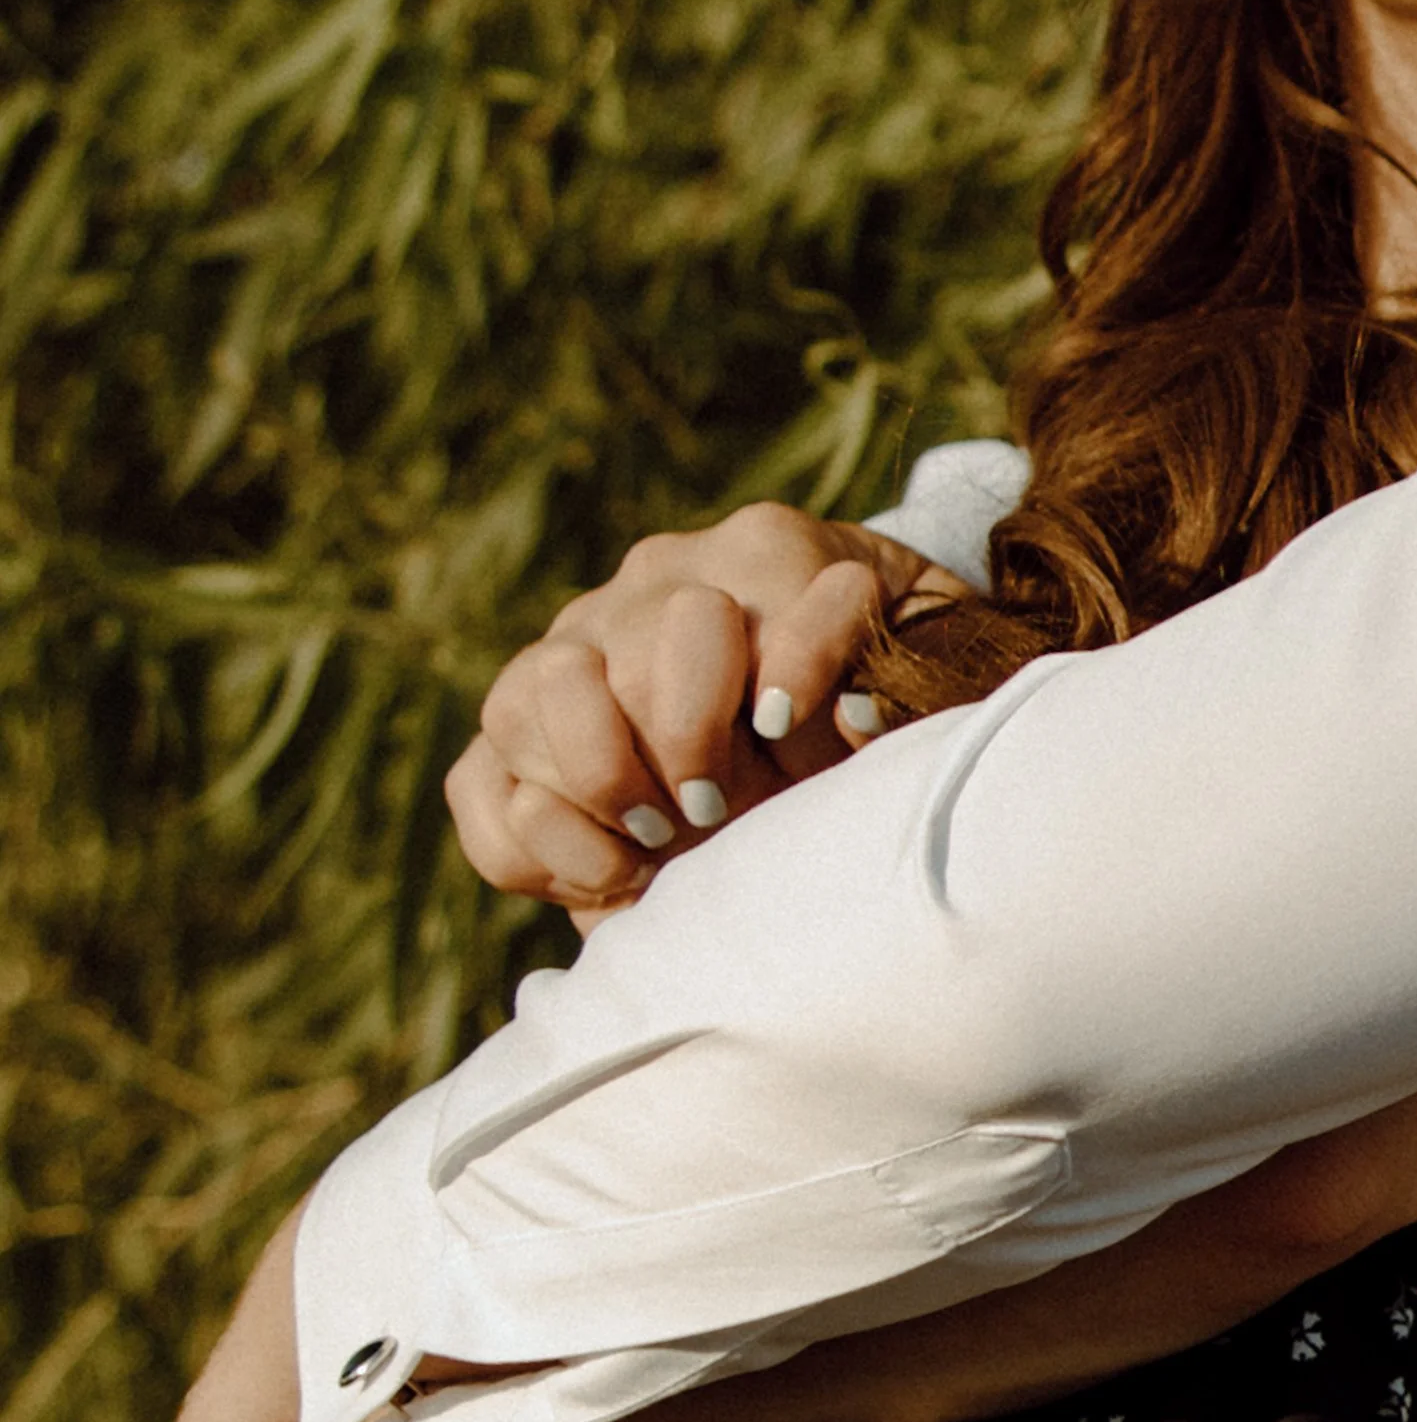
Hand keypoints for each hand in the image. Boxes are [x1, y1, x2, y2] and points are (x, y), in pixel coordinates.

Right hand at [445, 505, 968, 921]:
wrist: (807, 739)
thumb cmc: (879, 701)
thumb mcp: (928, 673)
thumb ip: (914, 680)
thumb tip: (855, 713)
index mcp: (768, 551)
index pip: (772, 578)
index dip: (795, 665)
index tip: (791, 734)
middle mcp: (658, 580)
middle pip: (653, 639)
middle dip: (693, 739)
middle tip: (720, 807)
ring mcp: (571, 650)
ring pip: (545, 691)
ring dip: (605, 782)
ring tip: (663, 838)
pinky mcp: (510, 734)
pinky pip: (483, 784)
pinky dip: (538, 843)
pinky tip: (612, 870)